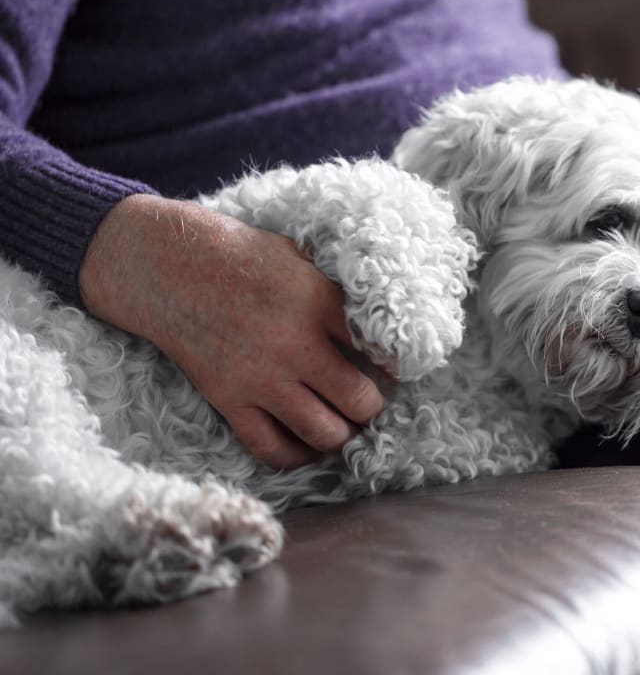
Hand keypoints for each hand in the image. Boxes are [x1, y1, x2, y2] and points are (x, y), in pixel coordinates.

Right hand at [79, 193, 383, 468]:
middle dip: (373, 407)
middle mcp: (295, 346)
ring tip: (344, 424)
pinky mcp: (230, 400)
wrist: (171, 267)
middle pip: (360, 401)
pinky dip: (296, 454)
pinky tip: (306, 443)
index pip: (380, 349)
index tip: (397, 369)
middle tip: (370, 402)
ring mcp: (261, 378)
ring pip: (323, 433)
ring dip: (343, 434)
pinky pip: (271, 448)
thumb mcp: (299, 259)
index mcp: (319, 303)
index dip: (397, 364)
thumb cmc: (241, 256)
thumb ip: (335, 294)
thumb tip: (375, 325)